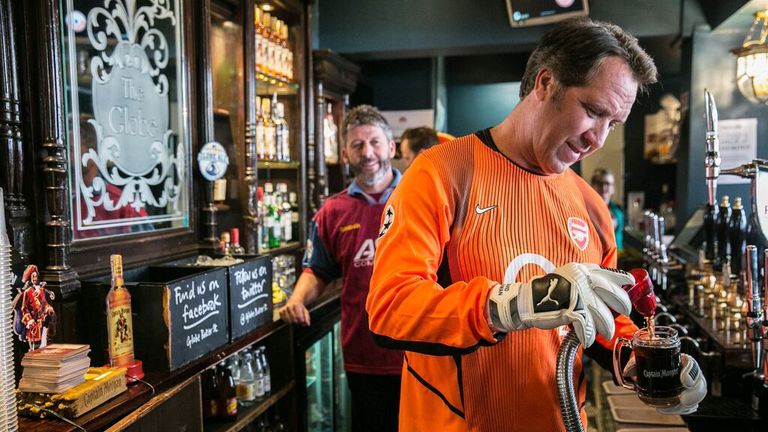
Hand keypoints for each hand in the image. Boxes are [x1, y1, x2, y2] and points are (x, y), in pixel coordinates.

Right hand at [279, 297, 310, 325]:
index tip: (302, 321)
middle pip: (294, 320)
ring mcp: (284, 309)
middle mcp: (289, 306)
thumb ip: (307, 318)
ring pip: (289, 321)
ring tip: (295, 319)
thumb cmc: (300, 307)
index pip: (298, 317)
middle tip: (299, 320)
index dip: (301, 321)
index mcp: (296, 305)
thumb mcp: (305, 311)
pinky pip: (284, 320)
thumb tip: (307, 324)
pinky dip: (287, 321)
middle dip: (297, 322)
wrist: (294, 301)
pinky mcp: (280, 311)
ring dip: (292, 322)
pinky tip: (290, 318)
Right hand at [488, 263, 632, 346]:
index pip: (608, 273)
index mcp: (581, 271)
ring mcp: (579, 295)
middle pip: (613, 294)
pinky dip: (589, 336)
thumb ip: (586, 281)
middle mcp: (582, 280)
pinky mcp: (573, 310)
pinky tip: (587, 339)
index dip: (622, 279)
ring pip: (603, 316)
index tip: (630, 283)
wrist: (528, 301)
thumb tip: (606, 291)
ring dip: (606, 327)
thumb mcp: (568, 278)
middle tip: (625, 312)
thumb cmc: (547, 293)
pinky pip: (588, 328)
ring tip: (604, 333)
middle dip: (622, 306)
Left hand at [623, 353, 706, 414]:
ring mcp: (690, 386)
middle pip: (700, 383)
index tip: (685, 381)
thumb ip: (635, 363)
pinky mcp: (686, 397)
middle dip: (694, 393)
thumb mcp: (643, 359)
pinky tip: (669, 410)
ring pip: (697, 396)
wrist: (652, 370)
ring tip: (672, 407)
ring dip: (687, 405)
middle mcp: (688, 373)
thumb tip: (628, 371)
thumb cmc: (651, 362)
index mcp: (680, 360)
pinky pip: (690, 405)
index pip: (691, 364)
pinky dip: (682, 410)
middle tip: (683, 399)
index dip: (691, 372)